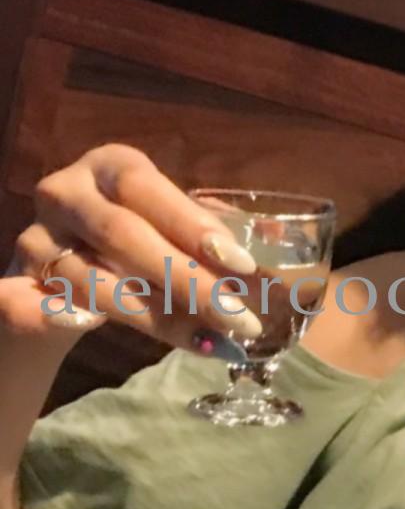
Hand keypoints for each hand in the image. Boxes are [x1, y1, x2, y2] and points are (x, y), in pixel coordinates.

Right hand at [1, 144, 262, 351]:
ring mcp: (34, 237)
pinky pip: (30, 302)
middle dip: (189, 281)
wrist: (53, 286)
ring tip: (207, 341)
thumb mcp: (167, 232)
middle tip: (240, 319)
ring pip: (91, 278)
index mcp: (113, 167)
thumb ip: (208, 238)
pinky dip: (60, 314)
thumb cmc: (130, 249)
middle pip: (126, 235)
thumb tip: (275, 249)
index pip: (153, 190)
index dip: (196, 228)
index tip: (244, 267)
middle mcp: (66, 191)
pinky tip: (90, 326)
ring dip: (154, 314)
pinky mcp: (10, 283)